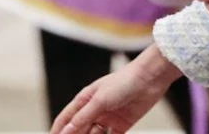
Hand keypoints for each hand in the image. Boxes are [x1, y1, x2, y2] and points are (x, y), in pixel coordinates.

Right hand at [50, 46, 179, 133]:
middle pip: (80, 129)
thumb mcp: (100, 100)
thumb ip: (83, 117)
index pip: (67, 118)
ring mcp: (108, 118)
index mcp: (84, 99)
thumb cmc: (122, 82)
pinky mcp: (122, 125)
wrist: (149, 80)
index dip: (59, 130)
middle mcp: (94, 110)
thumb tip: (67, 131)